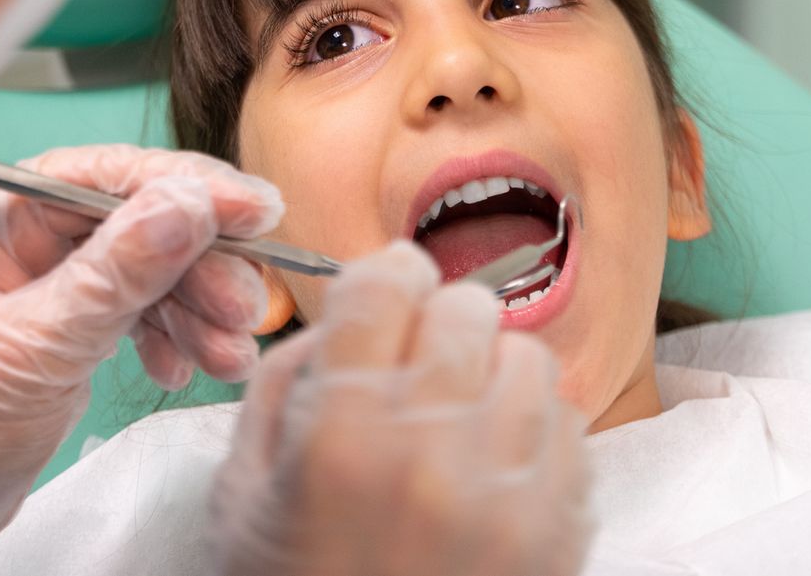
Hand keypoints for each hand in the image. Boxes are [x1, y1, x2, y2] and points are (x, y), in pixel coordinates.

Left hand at [0, 143, 282, 564]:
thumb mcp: (34, 349)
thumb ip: (115, 276)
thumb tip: (188, 206)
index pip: (103, 176)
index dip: (186, 189)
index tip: (253, 210)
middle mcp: (17, 232)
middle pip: (137, 220)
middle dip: (199, 264)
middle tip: (245, 307)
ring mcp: (46, 276)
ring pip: (149, 266)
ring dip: (197, 309)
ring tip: (229, 355)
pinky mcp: (69, 320)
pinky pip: (141, 307)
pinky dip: (173, 336)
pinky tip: (183, 369)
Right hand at [209, 243, 594, 575]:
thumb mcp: (241, 496)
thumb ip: (282, 386)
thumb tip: (346, 314)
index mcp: (339, 437)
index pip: (387, 282)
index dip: (386, 279)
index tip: (388, 296)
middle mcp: (430, 452)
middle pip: (465, 308)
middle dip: (437, 327)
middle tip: (418, 370)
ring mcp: (507, 494)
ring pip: (528, 359)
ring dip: (491, 379)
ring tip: (460, 427)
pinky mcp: (562, 531)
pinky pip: (569, 428)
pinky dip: (534, 437)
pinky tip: (493, 476)